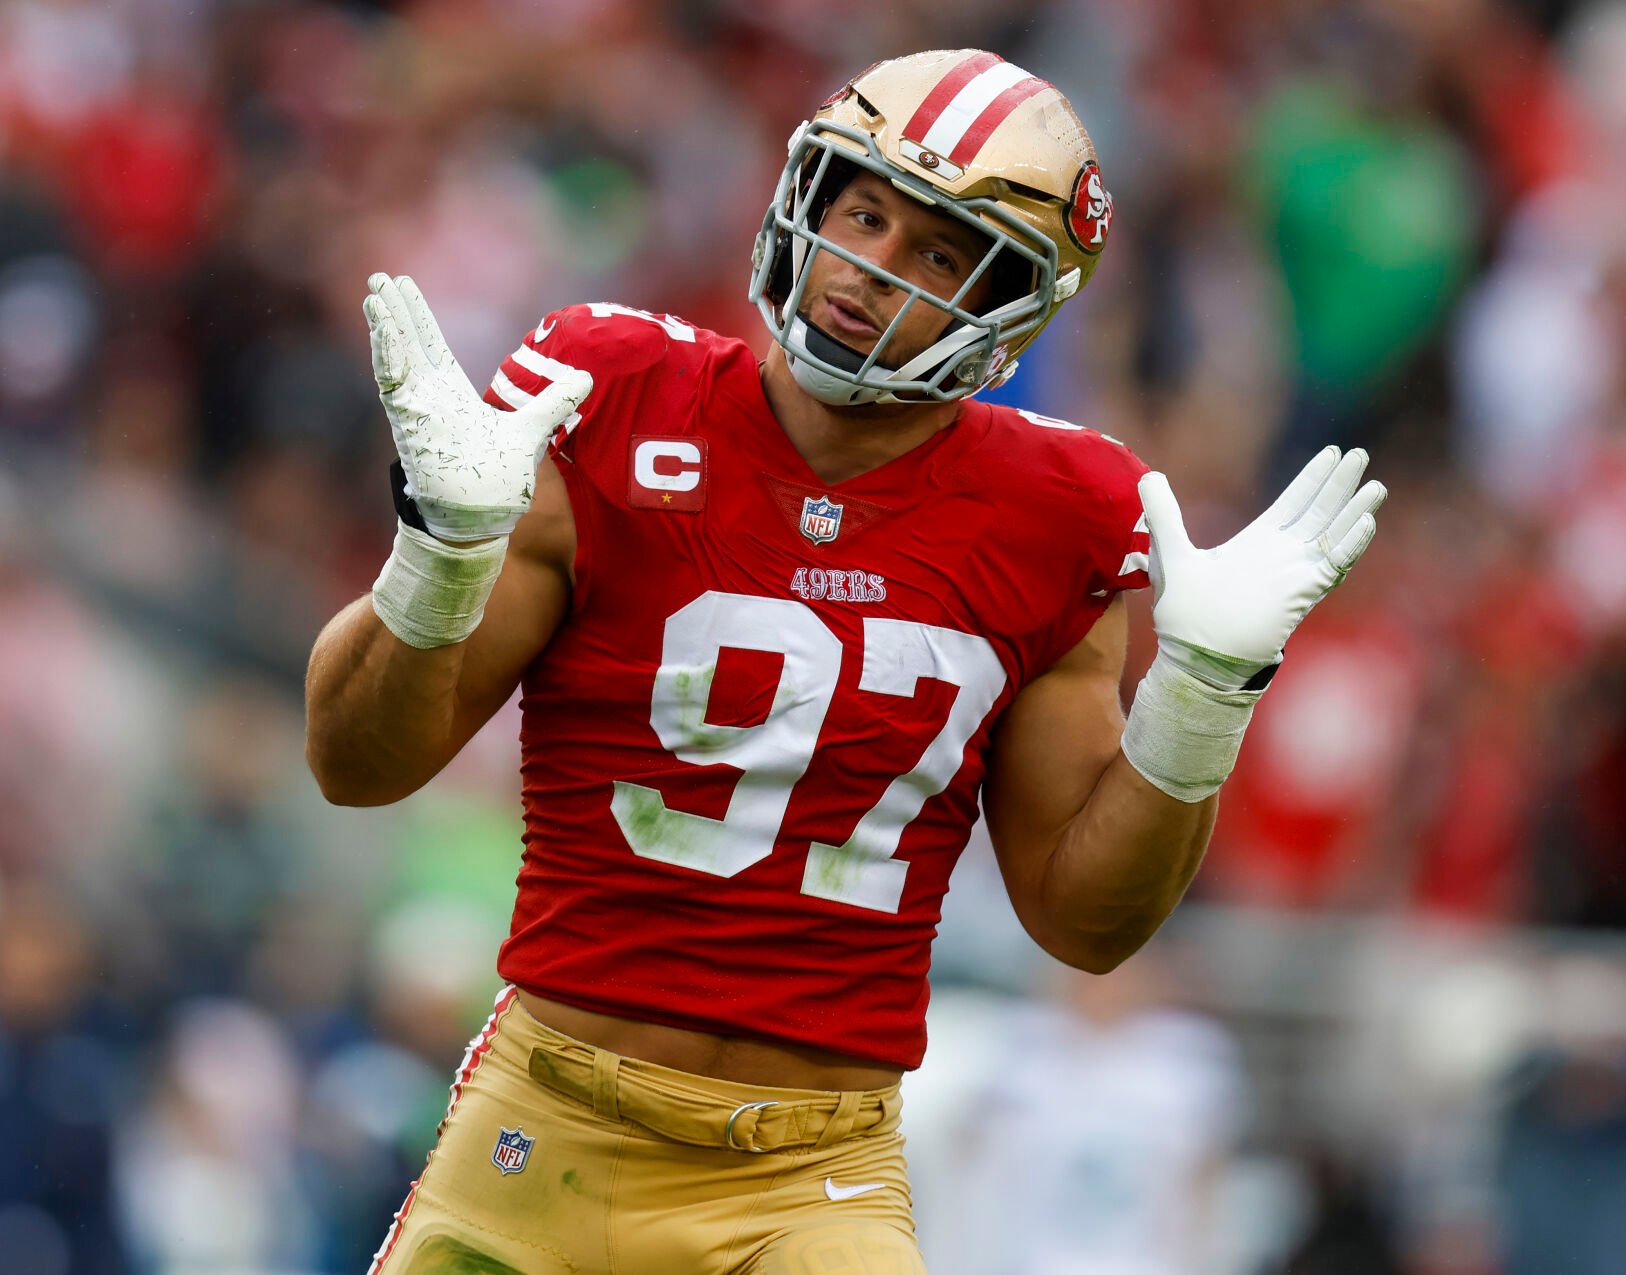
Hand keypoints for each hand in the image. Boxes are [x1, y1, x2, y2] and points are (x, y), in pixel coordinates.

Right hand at [363, 273, 592, 541]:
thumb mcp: (534, 430)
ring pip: (395, 358)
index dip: (418, 316)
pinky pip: (394, 384)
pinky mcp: (410, 424)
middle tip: (379, 275)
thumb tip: (587, 376)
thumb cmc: (497, 481)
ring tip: (374, 292)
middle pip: (408, 343)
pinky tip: (382, 329)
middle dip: (394, 310)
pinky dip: (388, 356)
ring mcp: (416, 410)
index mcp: (451, 394)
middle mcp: (429, 398)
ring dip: (385, 325)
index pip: (431, 345)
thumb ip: (555, 401)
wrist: (482, 518)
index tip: (404, 286)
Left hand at [1138, 447, 1385, 690]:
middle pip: (1319, 511)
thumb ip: (1164, 514)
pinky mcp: (1302, 593)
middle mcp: (1282, 555)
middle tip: (1359, 455)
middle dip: (1339, 485)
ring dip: (1353, 511)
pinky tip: (1366, 522)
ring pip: (1333, 535)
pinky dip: (1350, 544)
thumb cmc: (1184, 614)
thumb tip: (1148, 476)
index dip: (1312, 478)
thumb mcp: (1172, 553)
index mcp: (1257, 542)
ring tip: (1375, 485)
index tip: (1331, 452)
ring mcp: (1295, 573)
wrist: (1197, 656)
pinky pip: (1333, 565)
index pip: (1293, 502)